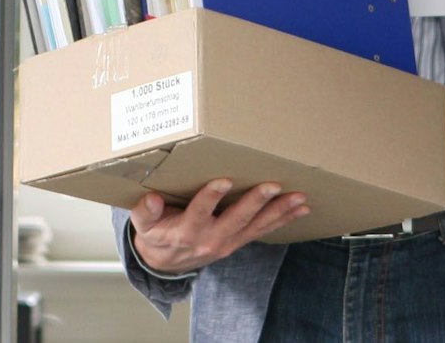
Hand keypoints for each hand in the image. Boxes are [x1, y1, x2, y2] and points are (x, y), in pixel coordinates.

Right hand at [127, 179, 309, 274]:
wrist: (166, 264)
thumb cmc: (156, 236)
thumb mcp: (144, 226)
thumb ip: (145, 212)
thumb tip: (153, 200)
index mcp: (186, 231)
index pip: (199, 212)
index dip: (211, 197)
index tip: (224, 181)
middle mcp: (211, 238)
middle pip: (236, 219)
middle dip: (256, 202)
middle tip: (273, 186)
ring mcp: (228, 242)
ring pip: (256, 225)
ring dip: (279, 211)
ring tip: (299, 198)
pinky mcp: (238, 241)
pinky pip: (263, 230)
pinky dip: (283, 219)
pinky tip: (301, 209)